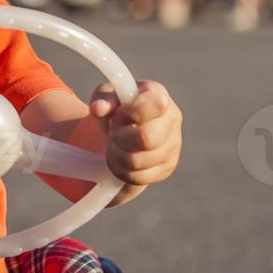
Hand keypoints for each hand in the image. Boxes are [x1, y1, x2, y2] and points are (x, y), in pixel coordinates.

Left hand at [89, 80, 181, 203]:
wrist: (121, 131)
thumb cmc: (114, 108)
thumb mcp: (104, 98)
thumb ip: (102, 99)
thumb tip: (99, 108)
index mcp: (159, 94)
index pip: (155, 104)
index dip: (131, 112)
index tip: (118, 114)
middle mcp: (172, 119)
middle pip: (145, 138)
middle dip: (120, 138)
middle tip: (113, 133)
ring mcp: (173, 146)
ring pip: (138, 161)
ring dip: (117, 155)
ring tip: (114, 145)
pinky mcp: (166, 168)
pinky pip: (138, 178)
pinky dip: (121, 170)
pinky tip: (120, 158)